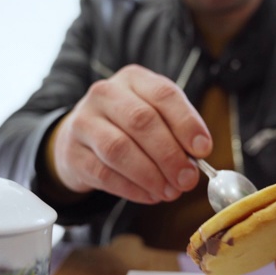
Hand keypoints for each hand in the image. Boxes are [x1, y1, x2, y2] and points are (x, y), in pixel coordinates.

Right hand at [50, 64, 211, 203]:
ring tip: (170, 191)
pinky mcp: (72, 153)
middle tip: (187, 179)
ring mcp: (84, 122)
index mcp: (133, 79)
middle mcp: (105, 94)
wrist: (80, 138)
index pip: (163, 94)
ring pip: (119, 149)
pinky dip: (132, 189)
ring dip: (150, 175)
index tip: (203, 149)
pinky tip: (150, 195)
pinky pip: (104, 173)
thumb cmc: (128, 126)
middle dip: (170, 154)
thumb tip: (196, 158)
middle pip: (141, 121)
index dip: (186, 123)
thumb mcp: (155, 116)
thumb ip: (177, 132)